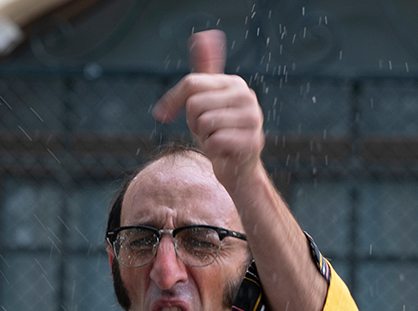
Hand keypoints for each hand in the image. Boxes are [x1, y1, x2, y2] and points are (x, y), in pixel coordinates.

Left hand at [152, 30, 264, 189]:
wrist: (237, 165)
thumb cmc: (217, 131)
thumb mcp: (206, 99)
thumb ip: (204, 70)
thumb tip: (201, 36)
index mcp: (234, 83)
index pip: (190, 84)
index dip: (173, 102)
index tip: (165, 115)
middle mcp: (247, 96)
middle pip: (195, 105)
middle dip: (193, 123)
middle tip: (206, 130)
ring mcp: (253, 118)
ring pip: (203, 124)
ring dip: (204, 137)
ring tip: (216, 139)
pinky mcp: (252, 141)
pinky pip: (214, 143)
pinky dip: (213, 151)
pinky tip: (224, 151)